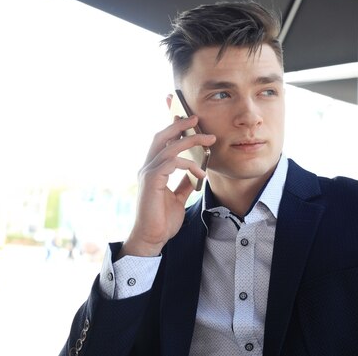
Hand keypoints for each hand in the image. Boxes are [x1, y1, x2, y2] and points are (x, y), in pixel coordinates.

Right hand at [119, 115, 215, 257]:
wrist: (152, 239)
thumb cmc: (162, 221)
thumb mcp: (178, 198)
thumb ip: (184, 183)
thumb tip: (195, 173)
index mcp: (153, 170)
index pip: (161, 142)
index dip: (172, 127)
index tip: (188, 118)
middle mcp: (148, 168)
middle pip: (161, 136)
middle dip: (179, 124)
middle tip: (196, 118)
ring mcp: (148, 173)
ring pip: (169, 147)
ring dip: (191, 140)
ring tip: (209, 140)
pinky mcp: (152, 181)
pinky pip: (172, 162)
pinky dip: (189, 165)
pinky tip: (201, 173)